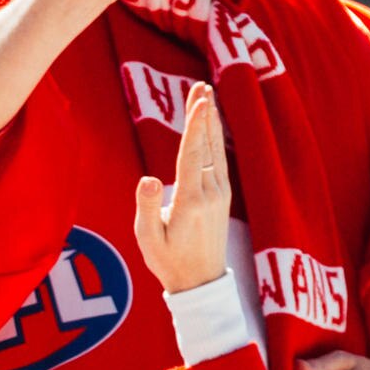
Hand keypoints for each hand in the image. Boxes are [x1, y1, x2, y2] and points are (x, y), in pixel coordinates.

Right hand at [135, 86, 235, 295]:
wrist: (200, 282)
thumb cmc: (168, 261)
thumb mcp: (148, 240)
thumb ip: (146, 207)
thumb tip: (148, 178)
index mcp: (190, 201)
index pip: (193, 154)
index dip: (195, 124)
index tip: (199, 99)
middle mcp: (209, 193)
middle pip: (207, 144)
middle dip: (204, 114)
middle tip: (201, 86)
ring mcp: (219, 194)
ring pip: (215, 149)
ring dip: (210, 121)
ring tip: (205, 95)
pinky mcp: (223, 196)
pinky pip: (219, 159)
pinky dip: (215, 137)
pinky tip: (212, 124)